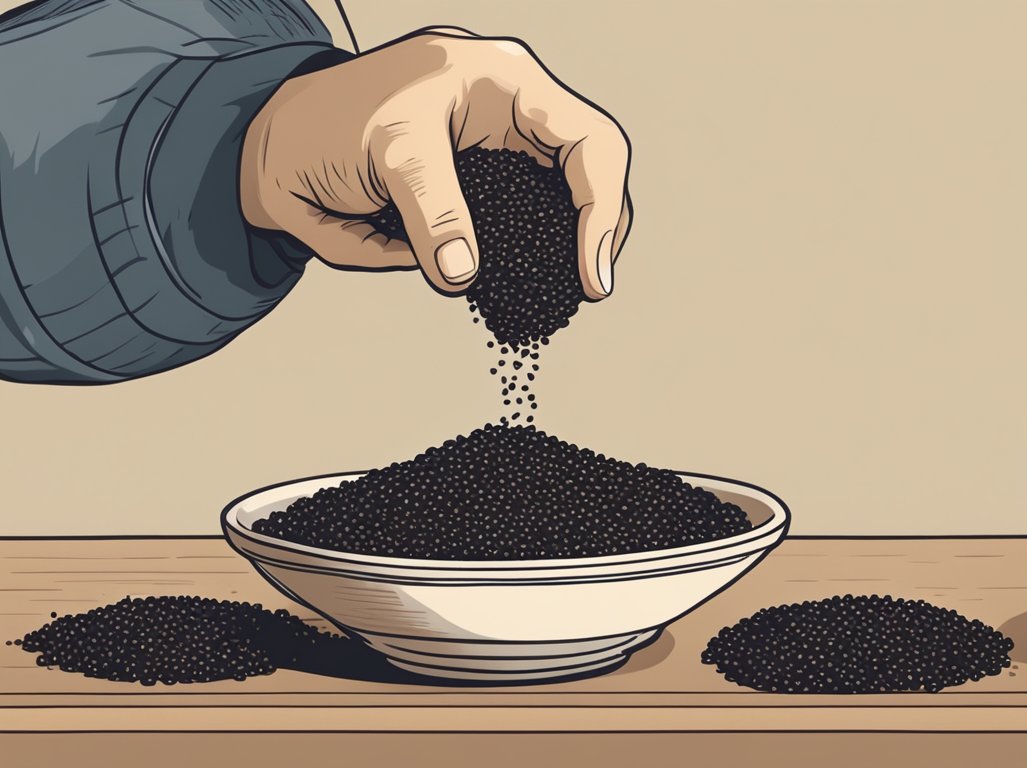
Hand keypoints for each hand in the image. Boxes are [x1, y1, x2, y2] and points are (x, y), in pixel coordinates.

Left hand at [240, 28, 632, 298]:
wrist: (272, 150)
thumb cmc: (324, 126)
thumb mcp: (385, 155)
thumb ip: (429, 212)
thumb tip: (463, 273)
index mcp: (502, 81)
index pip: (587, 141)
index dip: (601, 208)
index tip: (588, 271)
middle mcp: (514, 113)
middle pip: (594, 168)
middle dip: (601, 227)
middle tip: (587, 286)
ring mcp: (501, 153)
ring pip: (568, 198)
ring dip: (574, 244)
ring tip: (570, 289)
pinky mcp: (483, 193)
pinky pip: (528, 225)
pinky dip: (537, 258)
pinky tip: (535, 286)